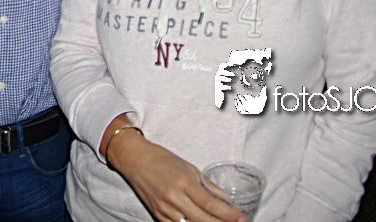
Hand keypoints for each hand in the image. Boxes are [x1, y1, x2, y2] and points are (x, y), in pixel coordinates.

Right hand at [109, 133, 247, 221]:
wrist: (133, 160)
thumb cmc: (160, 159)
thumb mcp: (187, 167)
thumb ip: (206, 185)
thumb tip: (225, 198)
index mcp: (182, 182)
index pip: (210, 204)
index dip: (228, 214)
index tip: (242, 218)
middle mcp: (173, 198)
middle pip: (203, 220)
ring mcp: (164, 210)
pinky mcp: (158, 216)